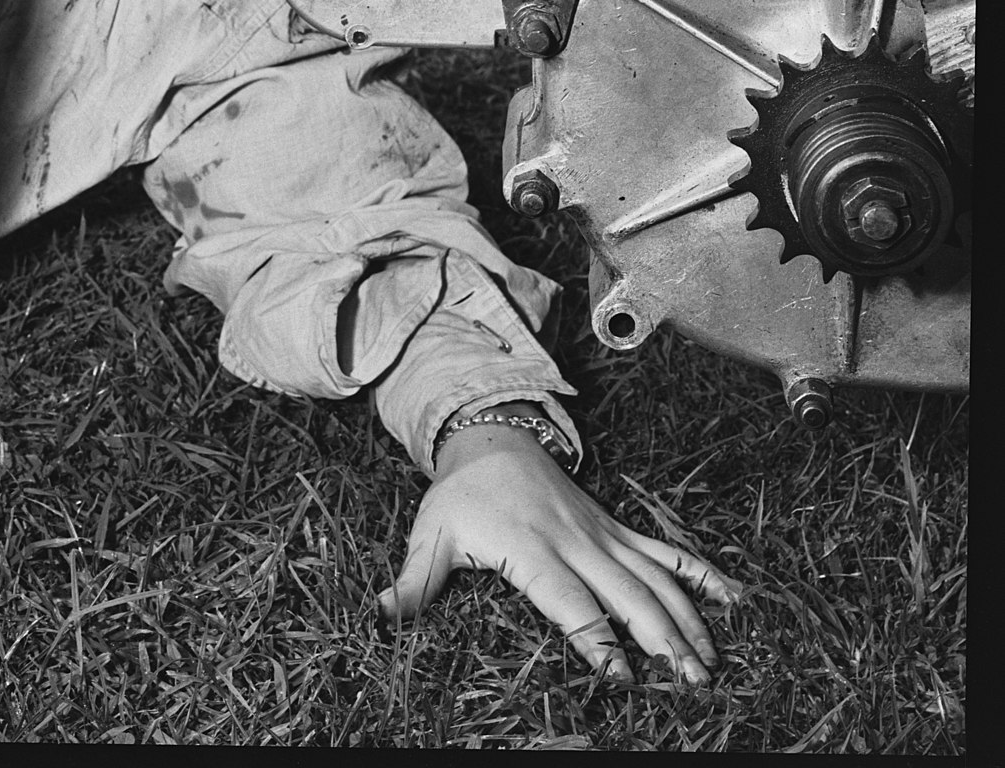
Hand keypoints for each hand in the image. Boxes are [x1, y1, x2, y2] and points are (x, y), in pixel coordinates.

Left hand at [379, 417, 741, 686]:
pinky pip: (667, 551)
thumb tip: (379, 616)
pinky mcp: (618, 529)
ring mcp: (603, 535)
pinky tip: (739, 600)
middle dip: (662, 641)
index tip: (622, 678)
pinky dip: (704, 574)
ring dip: (689, 620)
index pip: (570, 602)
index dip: (596, 639)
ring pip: (656, 578)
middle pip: (627, 596)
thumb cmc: (460, 494)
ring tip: (715, 664)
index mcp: (532, 549)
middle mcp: (576, 542)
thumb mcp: (431, 533)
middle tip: (694, 685)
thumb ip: (413, 581)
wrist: (492, 434)